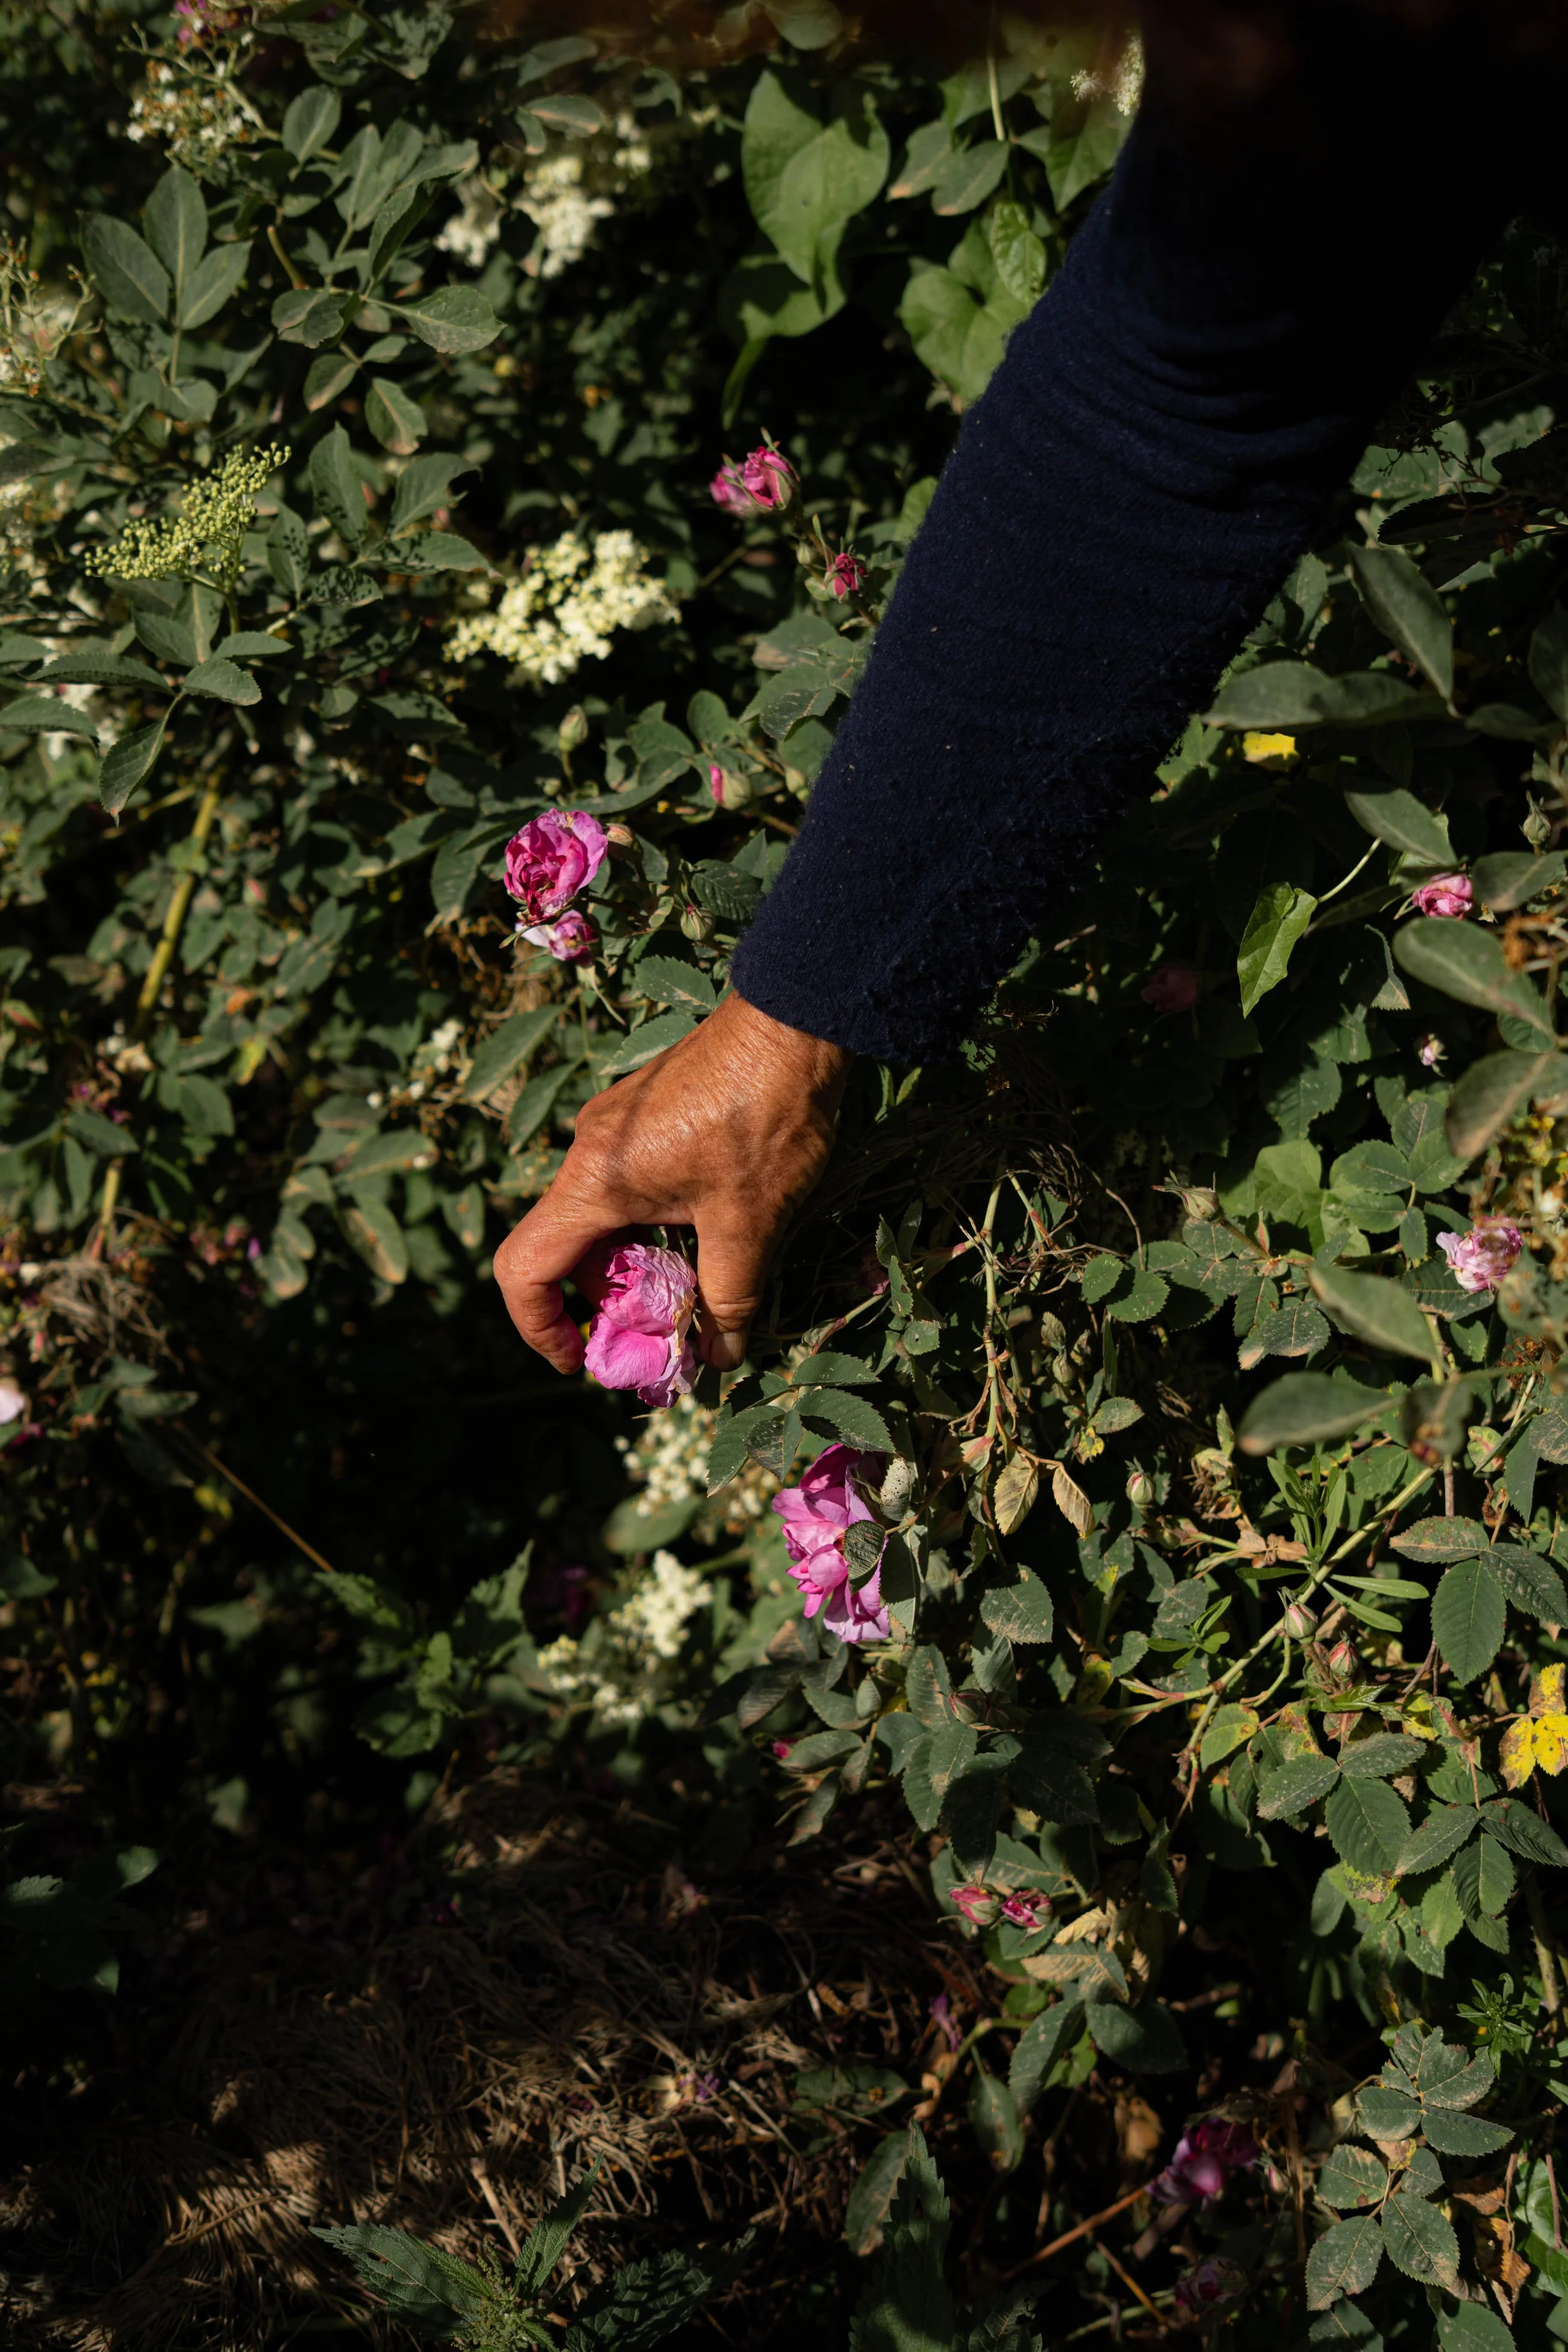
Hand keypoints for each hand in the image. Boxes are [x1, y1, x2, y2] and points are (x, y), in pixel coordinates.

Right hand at [493, 991, 851, 1377]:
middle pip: (566, 1249)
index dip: (539, 1327)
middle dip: (606, 1304)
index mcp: (593, 1182)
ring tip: (698, 1292)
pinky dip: (652, 1229)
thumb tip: (718, 1356)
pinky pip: (628, 1188)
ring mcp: (615, 1129)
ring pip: (602, 1220)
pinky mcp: (645, 1115)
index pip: (523, 1269)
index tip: (581, 1360)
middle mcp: (588, 1152)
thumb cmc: (765, 1119)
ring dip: (637, 1266)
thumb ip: (728, 1300)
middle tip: (663, 1337)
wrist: (794, 1021)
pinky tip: (709, 1237)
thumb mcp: (750, 1225)